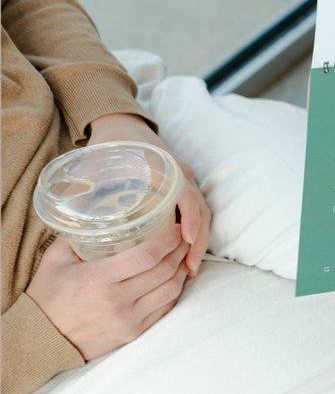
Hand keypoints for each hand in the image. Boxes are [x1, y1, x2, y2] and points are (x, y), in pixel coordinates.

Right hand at [25, 225, 191, 360]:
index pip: (146, 256)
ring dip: (181, 270)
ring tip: (183, 255)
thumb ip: (76, 236)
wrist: (40, 340)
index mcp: (97, 280)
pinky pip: (165, 309)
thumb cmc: (46, 297)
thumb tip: (94, 211)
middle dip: (180, 250)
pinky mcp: (134, 334)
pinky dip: (174, 291)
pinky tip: (175, 277)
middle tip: (185, 237)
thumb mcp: (55, 261)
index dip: (168, 240)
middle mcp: (116, 302)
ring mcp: (127, 321)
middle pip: (164, 271)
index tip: (176, 228)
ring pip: (170, 290)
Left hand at [87, 113, 210, 276]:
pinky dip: (194, 232)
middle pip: (201, 210)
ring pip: (201, 213)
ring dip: (198, 240)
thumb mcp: (97, 166)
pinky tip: (183, 252)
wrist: (122, 125)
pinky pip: (195, 212)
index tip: (185, 241)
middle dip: (198, 241)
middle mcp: (181, 175)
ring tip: (188, 268)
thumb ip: (85, 190)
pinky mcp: (182, 188)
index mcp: (166, 168)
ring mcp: (185, 181)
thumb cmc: (111, 145)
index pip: (187, 196)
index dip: (190, 219)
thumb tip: (72, 220)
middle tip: (189, 268)